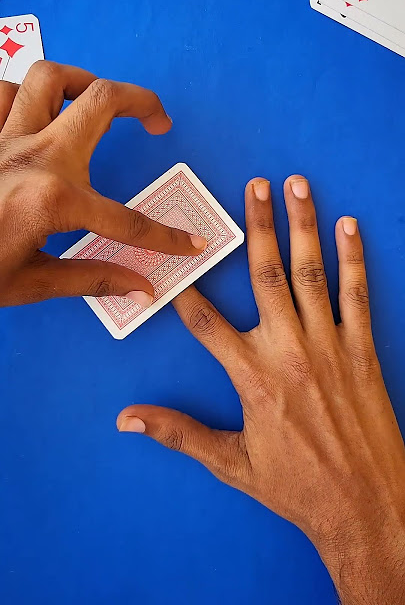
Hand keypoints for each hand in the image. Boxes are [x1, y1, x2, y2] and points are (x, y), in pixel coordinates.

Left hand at [0, 62, 205, 306]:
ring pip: (49, 77)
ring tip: (94, 103)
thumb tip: (139, 288)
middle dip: (142, 100)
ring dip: (80, 84)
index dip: (165, 237)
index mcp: (53, 199)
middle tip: (157, 118)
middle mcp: (33, 156)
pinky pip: (4, 92)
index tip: (189, 243)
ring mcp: (2, 137)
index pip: (127, 220)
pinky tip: (33, 118)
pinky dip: (23, 97)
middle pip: (100, 99)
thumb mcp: (30, 284)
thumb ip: (91, 279)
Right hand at [117, 176, 404, 604]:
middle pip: (265, 276)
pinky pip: (356, 295)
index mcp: (252, 378)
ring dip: (303, 226)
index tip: (175, 257)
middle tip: (254, 184)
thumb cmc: (297, 487)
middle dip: (258, 225)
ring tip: (298, 186)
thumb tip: (128, 420)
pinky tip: (349, 227)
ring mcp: (328, 347)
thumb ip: (179, 433)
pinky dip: (353, 259)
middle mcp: (288, 352)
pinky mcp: (362, 351)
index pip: (206, 322)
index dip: (187, 289)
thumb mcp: (231, 463)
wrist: (364, 505)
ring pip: (310, 274)